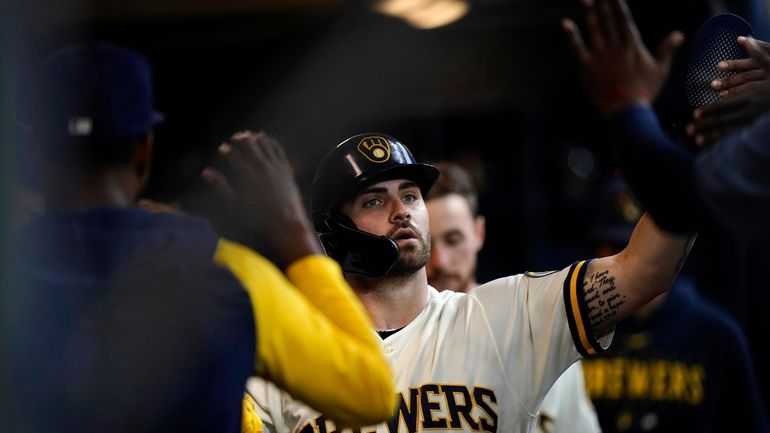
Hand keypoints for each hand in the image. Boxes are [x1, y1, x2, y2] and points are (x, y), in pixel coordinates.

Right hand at [202, 131, 321, 265]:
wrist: (286, 222)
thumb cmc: (258, 216)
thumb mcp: (235, 203)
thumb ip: (221, 186)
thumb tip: (205, 172)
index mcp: (246, 174)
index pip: (232, 154)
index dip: (225, 149)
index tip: (222, 148)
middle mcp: (261, 167)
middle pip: (248, 144)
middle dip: (240, 139)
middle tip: (235, 138)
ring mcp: (275, 166)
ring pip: (264, 143)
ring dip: (255, 138)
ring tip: (249, 135)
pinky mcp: (286, 168)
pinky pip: (278, 149)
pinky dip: (271, 142)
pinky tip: (267, 139)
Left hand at [562, 0, 684, 115]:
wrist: (627, 111)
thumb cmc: (645, 92)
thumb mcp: (661, 70)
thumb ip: (667, 50)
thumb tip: (679, 34)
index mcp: (632, 45)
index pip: (624, 18)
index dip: (618, 4)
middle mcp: (615, 46)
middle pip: (608, 19)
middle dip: (604, 2)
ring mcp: (600, 55)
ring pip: (594, 28)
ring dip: (589, 12)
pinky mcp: (587, 66)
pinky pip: (578, 47)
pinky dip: (572, 35)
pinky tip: (566, 23)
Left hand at [687, 37, 769, 146]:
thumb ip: (758, 53)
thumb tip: (742, 37)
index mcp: (755, 95)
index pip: (727, 103)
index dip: (710, 110)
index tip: (695, 114)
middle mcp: (754, 110)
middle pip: (725, 119)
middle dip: (705, 125)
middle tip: (688, 130)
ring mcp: (757, 122)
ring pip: (732, 131)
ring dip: (713, 137)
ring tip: (697, 142)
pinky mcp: (760, 129)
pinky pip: (741, 138)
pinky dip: (727, 142)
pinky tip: (715, 148)